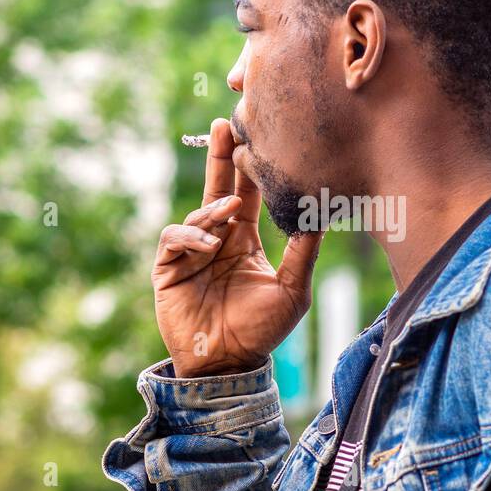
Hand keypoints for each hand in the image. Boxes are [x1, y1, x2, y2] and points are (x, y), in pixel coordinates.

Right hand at [151, 118, 322, 376]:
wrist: (228, 365)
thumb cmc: (262, 332)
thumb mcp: (293, 290)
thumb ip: (304, 252)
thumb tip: (322, 215)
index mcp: (244, 241)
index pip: (247, 194)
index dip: (248, 167)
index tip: (256, 137)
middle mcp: (217, 240)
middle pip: (217, 189)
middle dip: (220, 158)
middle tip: (225, 125)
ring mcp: (191, 253)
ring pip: (198, 213)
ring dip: (214, 209)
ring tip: (231, 210)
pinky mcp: (168, 268)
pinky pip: (174, 239)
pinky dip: (191, 236)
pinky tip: (210, 244)